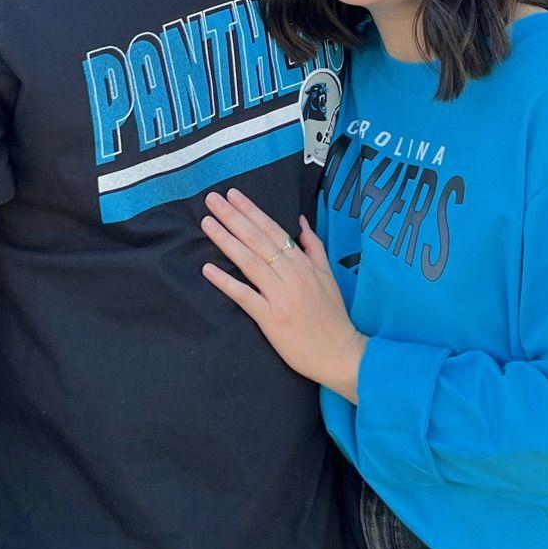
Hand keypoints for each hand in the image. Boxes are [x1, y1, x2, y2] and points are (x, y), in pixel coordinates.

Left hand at [201, 189, 366, 401]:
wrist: (341, 353)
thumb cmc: (333, 316)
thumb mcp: (328, 275)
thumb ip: (314, 247)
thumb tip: (300, 221)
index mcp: (303, 263)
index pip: (272, 230)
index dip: (251, 211)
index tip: (232, 195)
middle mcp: (292, 274)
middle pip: (257, 240)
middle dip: (233, 217)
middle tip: (211, 199)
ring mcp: (281, 296)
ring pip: (249, 262)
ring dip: (226, 240)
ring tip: (206, 223)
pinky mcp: (271, 318)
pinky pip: (245, 296)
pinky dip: (226, 282)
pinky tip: (208, 269)